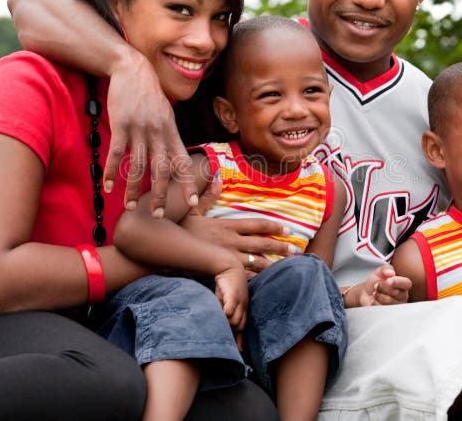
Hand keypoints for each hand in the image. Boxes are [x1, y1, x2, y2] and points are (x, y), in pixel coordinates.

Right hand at [103, 59, 196, 213]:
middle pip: (162, 169)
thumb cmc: (148, 94)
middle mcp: (158, 133)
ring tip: (129, 206)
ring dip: (133, 188)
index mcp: (171, 132)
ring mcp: (140, 129)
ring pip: (139, 166)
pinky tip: (107, 186)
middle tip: (157, 215)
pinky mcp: (121, 125)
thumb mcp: (165, 114)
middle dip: (160, 194)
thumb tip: (172, 158)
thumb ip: (169, 136)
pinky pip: (117, 154)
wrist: (132, 70)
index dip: (188, 183)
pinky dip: (112, 172)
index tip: (192, 203)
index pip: (183, 162)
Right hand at [181, 173, 296, 274]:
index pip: (256, 225)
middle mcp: (230, 243)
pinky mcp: (220, 273)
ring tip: (287, 268)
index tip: (287, 229)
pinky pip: (242, 278)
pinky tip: (266, 283)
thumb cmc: (178, 230)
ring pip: (256, 264)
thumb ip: (207, 196)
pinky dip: (255, 280)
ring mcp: (226, 259)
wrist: (166, 250)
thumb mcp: (192, 210)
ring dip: (272, 266)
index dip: (274, 227)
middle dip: (280, 248)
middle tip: (295, 250)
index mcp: (227, 226)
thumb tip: (216, 177)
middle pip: (261, 245)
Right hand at [214, 263, 248, 348]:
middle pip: (240, 327)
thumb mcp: (226, 301)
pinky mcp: (233, 295)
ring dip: (228, 326)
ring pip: (236, 321)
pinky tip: (223, 317)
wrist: (229, 266)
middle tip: (224, 341)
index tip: (238, 351)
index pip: (243, 328)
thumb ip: (225, 312)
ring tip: (219, 328)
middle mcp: (244, 307)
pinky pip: (231, 308)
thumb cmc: (227, 285)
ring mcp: (240, 301)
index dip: (240, 339)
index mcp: (243, 309)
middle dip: (233, 336)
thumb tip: (221, 322)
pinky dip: (228, 314)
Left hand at [354, 265, 411, 306]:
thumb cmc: (376, 282)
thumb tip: (390, 273)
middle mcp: (402, 297)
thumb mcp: (379, 272)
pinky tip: (373, 301)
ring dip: (378, 296)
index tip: (388, 280)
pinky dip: (375, 304)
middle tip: (376, 285)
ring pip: (389, 302)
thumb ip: (385, 269)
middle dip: (383, 288)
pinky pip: (382, 310)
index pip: (406, 283)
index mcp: (403, 285)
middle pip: (397, 294)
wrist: (366, 293)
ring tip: (375, 293)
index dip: (398, 282)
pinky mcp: (389, 315)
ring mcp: (396, 307)